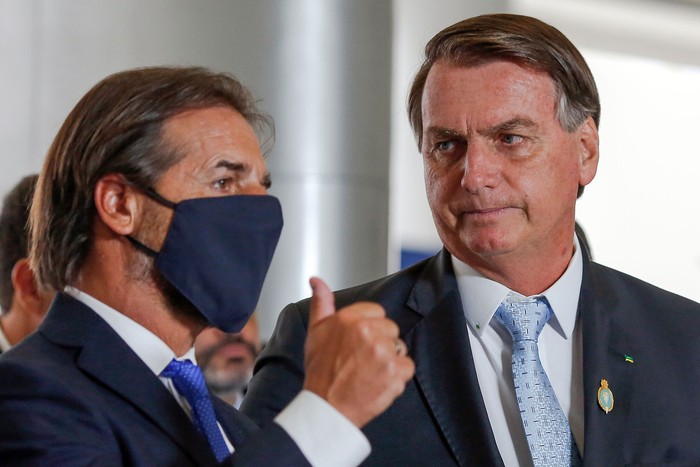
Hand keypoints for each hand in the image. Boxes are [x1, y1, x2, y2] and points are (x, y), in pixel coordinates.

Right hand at [302, 277, 414, 427]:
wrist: (326, 408)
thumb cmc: (321, 372)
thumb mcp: (316, 332)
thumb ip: (322, 303)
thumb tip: (317, 281)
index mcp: (349, 319)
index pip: (377, 312)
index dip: (370, 328)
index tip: (359, 344)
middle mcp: (367, 332)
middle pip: (391, 329)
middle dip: (381, 344)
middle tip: (362, 360)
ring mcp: (383, 352)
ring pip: (400, 348)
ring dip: (389, 361)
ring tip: (369, 372)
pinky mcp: (395, 372)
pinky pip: (407, 367)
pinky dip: (397, 377)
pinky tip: (379, 382)